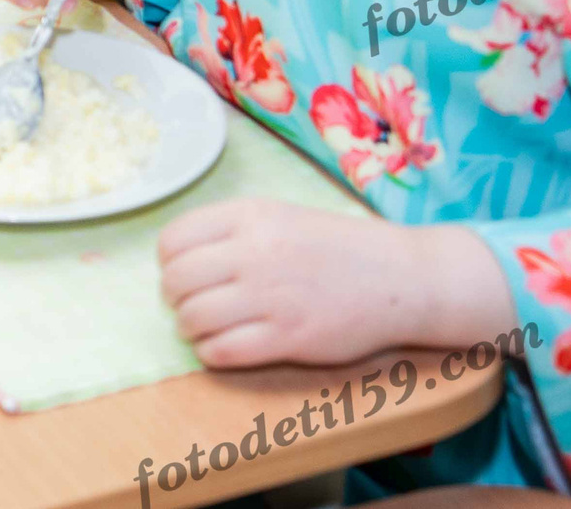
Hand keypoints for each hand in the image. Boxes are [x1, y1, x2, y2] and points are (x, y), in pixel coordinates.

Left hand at [160, 203, 509, 368]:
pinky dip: (210, 353)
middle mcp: (254, 252)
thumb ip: (232, 231)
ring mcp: (271, 297)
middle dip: (175, 297)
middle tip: (190, 303)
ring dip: (190, 327)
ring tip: (205, 327)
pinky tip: (223, 347)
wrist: (402, 278)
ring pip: (193, 318)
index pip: (173, 239)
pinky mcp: (288, 338)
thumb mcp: (281, 216)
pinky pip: (221, 351)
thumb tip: (179, 257)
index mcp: (249, 216)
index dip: (168, 261)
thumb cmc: (338, 247)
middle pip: (177, 280)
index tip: (182, 271)